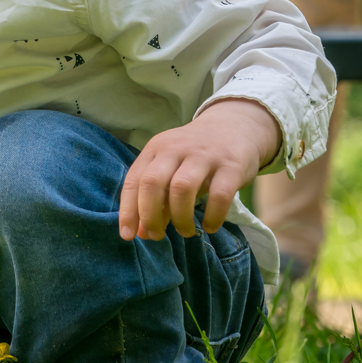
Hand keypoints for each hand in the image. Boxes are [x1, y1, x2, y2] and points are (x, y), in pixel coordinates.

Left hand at [119, 99, 280, 240]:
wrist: (235, 126)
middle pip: (153, 183)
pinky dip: (213, 216)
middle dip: (150, 215)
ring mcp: (204, 155)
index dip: (128, 211)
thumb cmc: (195, 155)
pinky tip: (210, 226)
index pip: (134, 180)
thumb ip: (156, 199)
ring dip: (180, 218)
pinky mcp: (230, 165)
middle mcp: (176, 148)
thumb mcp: (171, 169)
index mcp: (156, 148)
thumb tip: (142, 233)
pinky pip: (219, 195)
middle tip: (157, 236)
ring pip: (182, 189)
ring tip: (185, 231)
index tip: (127, 235)